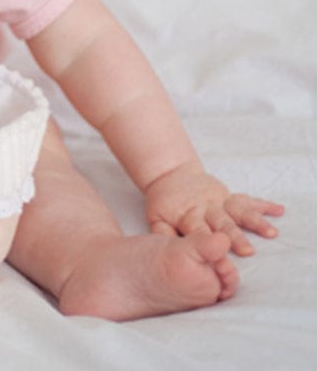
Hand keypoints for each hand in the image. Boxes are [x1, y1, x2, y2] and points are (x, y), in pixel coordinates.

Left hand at [145, 161, 283, 256]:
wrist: (170, 174)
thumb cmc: (164, 204)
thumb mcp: (156, 218)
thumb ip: (163, 235)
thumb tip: (167, 253)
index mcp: (187, 216)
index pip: (199, 234)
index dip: (210, 246)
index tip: (221, 262)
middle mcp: (206, 208)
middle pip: (222, 223)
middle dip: (235, 237)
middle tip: (248, 251)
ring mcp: (219, 200)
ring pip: (239, 211)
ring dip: (255, 221)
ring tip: (271, 233)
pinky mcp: (228, 195)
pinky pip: (247, 200)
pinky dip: (264, 205)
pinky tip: (279, 210)